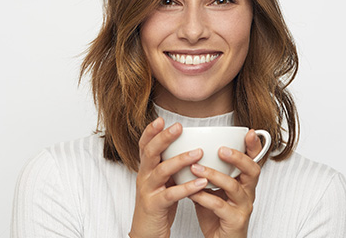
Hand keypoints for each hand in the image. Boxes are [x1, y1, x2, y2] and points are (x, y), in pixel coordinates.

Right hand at [129, 117, 207, 237]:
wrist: (146, 232)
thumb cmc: (158, 205)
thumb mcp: (162, 181)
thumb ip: (169, 165)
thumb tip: (188, 146)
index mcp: (146, 169)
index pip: (144, 145)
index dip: (150, 131)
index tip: (161, 119)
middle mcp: (144, 177)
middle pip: (150, 152)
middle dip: (164, 138)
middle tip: (178, 126)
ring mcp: (148, 191)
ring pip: (161, 171)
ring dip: (180, 160)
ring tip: (198, 153)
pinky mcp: (155, 206)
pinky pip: (171, 195)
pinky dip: (187, 187)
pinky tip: (201, 182)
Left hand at [188, 129, 263, 237]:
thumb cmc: (216, 214)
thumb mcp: (213, 188)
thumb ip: (207, 171)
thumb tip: (190, 150)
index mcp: (244, 182)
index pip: (253, 160)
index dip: (253, 146)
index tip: (248, 132)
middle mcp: (248, 192)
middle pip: (252, 170)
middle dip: (238, 157)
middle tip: (221, 149)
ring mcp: (243, 207)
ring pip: (234, 187)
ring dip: (214, 175)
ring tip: (196, 167)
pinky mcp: (235, 220)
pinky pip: (220, 206)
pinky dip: (204, 197)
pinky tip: (192, 193)